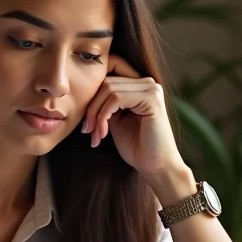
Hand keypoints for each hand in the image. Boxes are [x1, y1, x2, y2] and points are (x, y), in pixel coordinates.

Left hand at [81, 55, 185, 177]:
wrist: (156, 167)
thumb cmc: (137, 147)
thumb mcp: (115, 121)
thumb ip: (105, 104)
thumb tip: (85, 94)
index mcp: (140, 86)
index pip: (109, 74)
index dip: (92, 94)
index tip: (86, 121)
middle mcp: (148, 83)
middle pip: (106, 81)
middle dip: (91, 107)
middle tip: (87, 130)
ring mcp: (151, 89)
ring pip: (108, 88)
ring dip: (96, 113)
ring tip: (95, 134)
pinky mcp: (151, 99)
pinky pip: (116, 98)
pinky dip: (104, 115)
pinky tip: (103, 134)